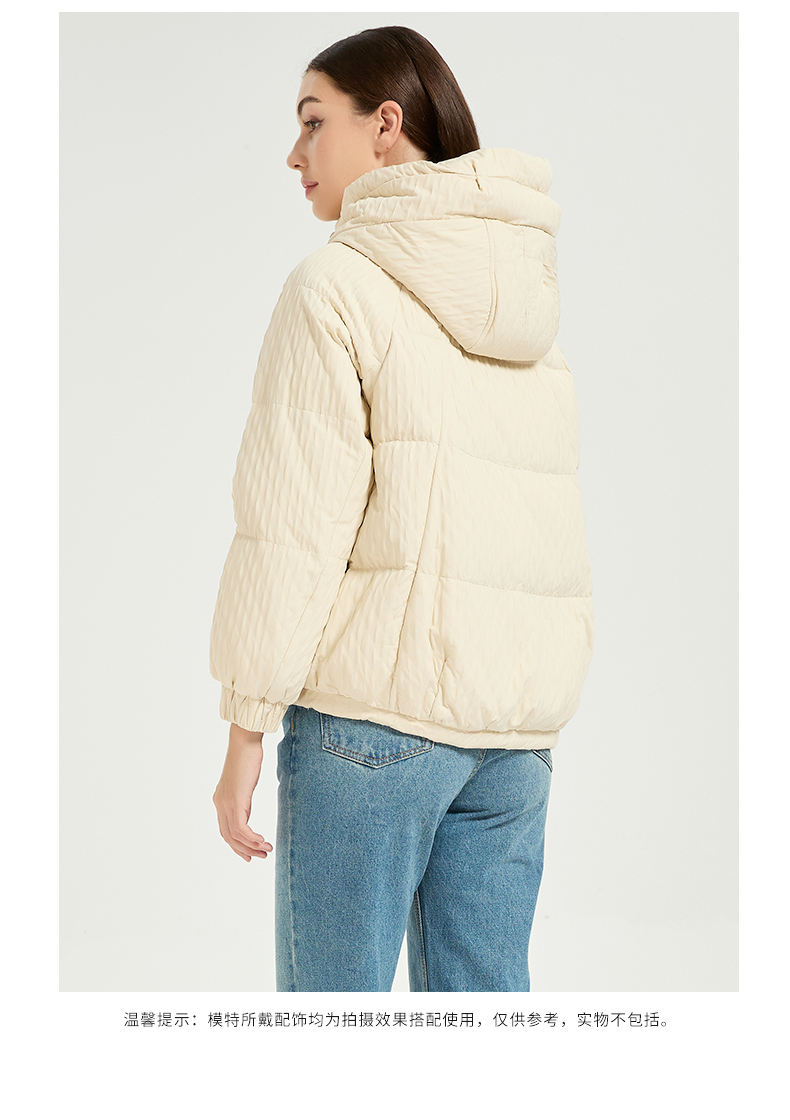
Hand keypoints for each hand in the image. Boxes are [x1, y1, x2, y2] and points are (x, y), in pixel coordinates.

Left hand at [213, 723, 273, 861]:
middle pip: (228, 837)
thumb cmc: (247, 757)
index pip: (225, 830)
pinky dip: (252, 838)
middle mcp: (220, 804)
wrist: (245, 742)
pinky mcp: (236, 801)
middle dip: (245, 850)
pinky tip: (263, 841)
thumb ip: (242, 800)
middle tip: (261, 856)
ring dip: (251, 846)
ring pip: (235, 836)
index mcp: (221, 800)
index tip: (250, 854)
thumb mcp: (244, 784)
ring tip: (267, 850)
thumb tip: (246, 813)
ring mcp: (226, 803)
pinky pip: (241, 828)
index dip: (237, 845)